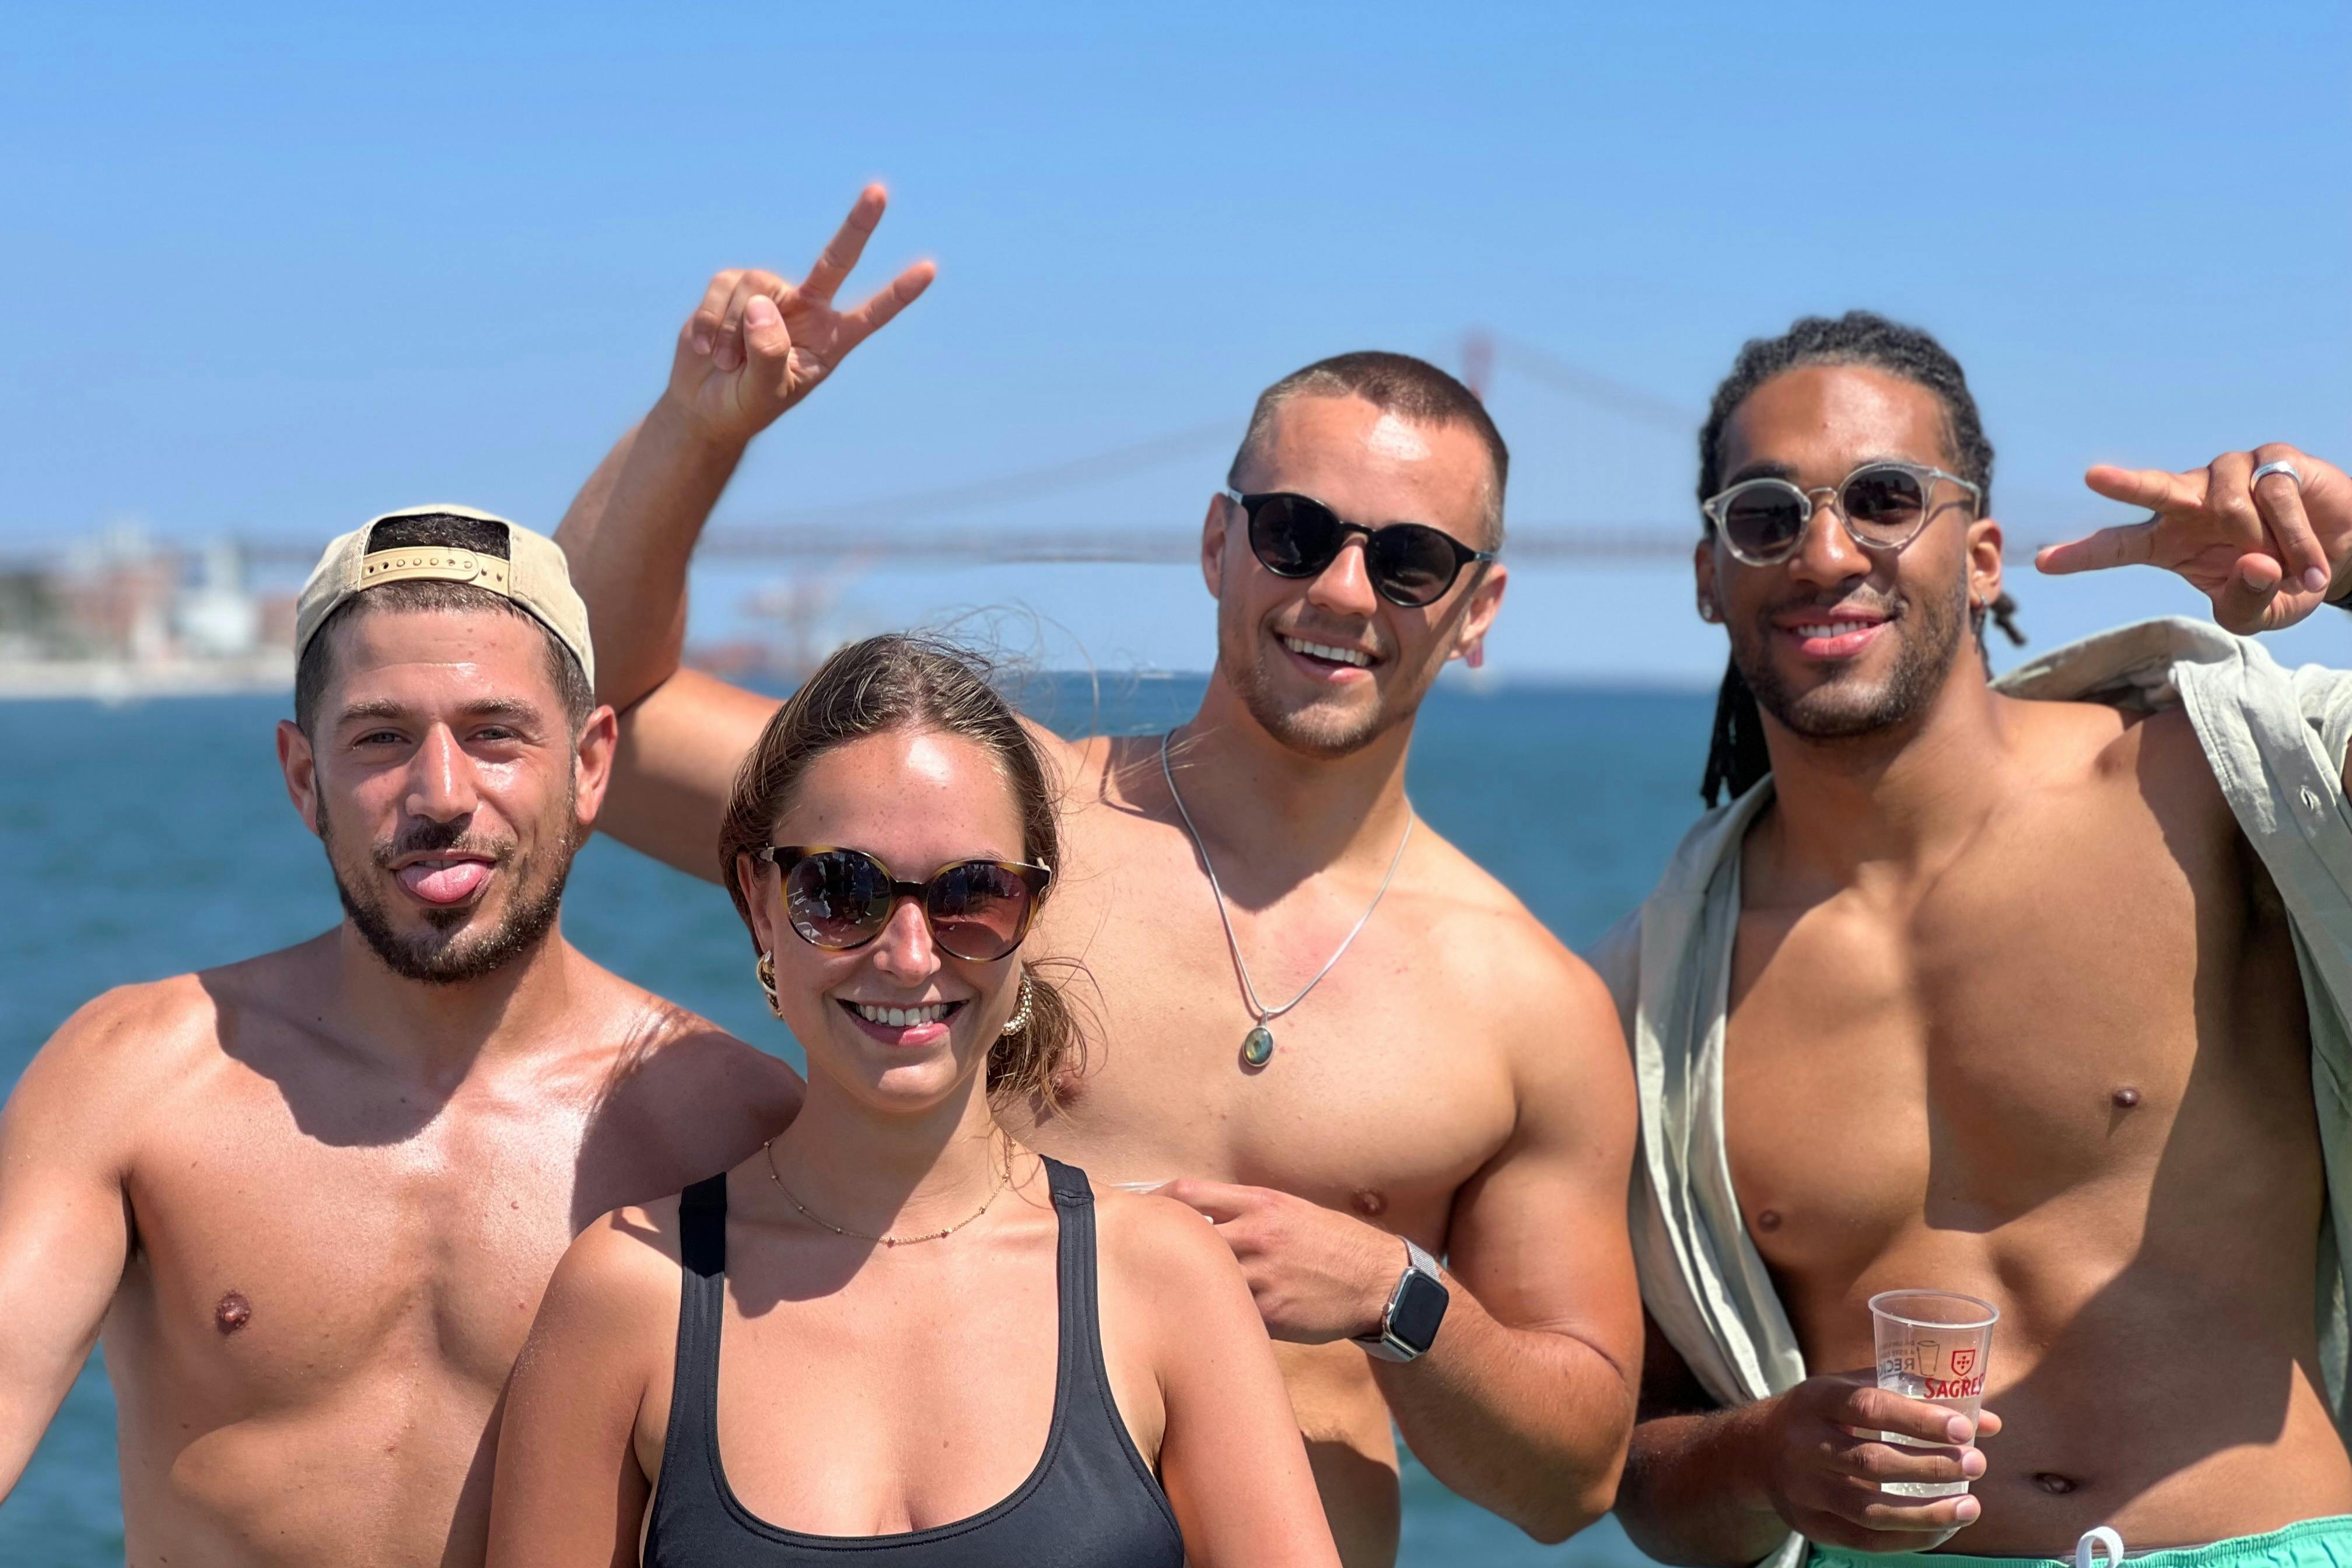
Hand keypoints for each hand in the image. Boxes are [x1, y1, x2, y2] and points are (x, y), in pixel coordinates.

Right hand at [661, 184, 935, 446]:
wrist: (706, 404)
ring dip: (732, 332)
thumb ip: (769, 355)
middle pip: (836, 261)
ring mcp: (771, 292)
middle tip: (880, 191)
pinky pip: (723, 288)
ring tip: (727, 363)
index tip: (929, 270)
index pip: (871, 315)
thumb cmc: (745, 404)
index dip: (898, 294)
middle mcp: (807, 308)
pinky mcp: (733, 285)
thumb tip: (762, 305)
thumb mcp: (764, 393)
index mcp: (830, 339)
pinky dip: (710, 322)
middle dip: (858, 226)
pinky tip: (706, 349)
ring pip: (756, 287)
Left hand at [1159, 1180, 1407, 1344]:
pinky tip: (1205, 1316)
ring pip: (1201, 1279)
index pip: (1188, 1194)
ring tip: (1163, 1293)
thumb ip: (1242, 1209)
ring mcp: (1262, 1276)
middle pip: (1185, 1237)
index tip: (1135, 1213)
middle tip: (1133, 1257)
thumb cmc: (1329, 1243)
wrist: (1378, 1281)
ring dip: (1182, 1286)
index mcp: (1260, 1203)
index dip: (1152, 1201)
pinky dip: (1214, 1313)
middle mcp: (1258, 1235)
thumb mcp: (1288, 1210)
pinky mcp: (1269, 1314)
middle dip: (1157, 1247)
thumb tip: (1191, 1213)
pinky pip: (1227, 1312)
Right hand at [1753, 1371, 2001, 1551]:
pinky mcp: (1810, 1524)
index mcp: (1816, 1400)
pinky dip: (1908, 1538)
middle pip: (1871, 1462)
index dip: (1917, 1419)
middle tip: (1976, 1464)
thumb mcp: (1853, 1389)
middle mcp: (1804, 1444)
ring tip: (1970, 1507)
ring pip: (1869, 1509)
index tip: (1964, 1427)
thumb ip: (1914, 1399)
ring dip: (1926, 1513)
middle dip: (1931, 1466)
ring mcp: (1804, 1489)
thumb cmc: (1825, 1415)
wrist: (1758, 1450)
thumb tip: (1988, 1421)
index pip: (1868, 1407)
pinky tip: (1942, 1530)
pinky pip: (1864, 1540)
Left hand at [2036, 444, 2351, 632]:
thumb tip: (2253, 565)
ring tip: (2284, 565)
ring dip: (2262, 539)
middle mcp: (2191, 502)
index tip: (2044, 562)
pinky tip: (2308, 561)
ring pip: (2229, 503)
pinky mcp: (2272, 459)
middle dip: (2124, 484)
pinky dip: (2295, 535)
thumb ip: (2246, 602)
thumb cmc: (2284, 584)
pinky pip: (2273, 494)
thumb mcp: (2260, 613)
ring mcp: (2230, 475)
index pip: (2119, 547)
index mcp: (2170, 541)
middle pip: (2152, 489)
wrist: (2338, 556)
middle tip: (2093, 476)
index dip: (2084, 553)